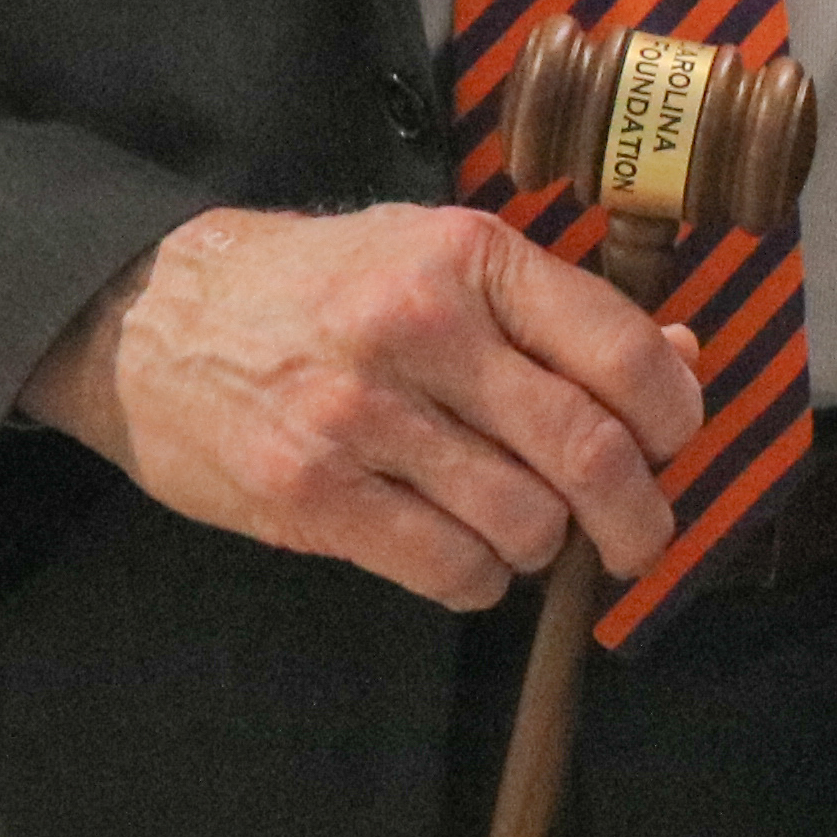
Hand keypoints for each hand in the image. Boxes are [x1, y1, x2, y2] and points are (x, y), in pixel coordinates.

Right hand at [19, 203, 702, 609]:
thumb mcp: (441, 257)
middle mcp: (418, 329)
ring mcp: (359, 417)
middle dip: (638, 515)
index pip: (620, 351)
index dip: (674, 417)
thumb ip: (558, 310)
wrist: (153, 317)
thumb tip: (683, 363)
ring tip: (524, 527)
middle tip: (642, 539)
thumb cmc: (324, 288)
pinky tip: (466, 556)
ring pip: (524, 522)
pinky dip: (480, 579)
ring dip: (545, 546)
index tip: (675, 446)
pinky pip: (447, 569)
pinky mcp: (308, 494)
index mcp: (470, 257)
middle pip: (586, 450)